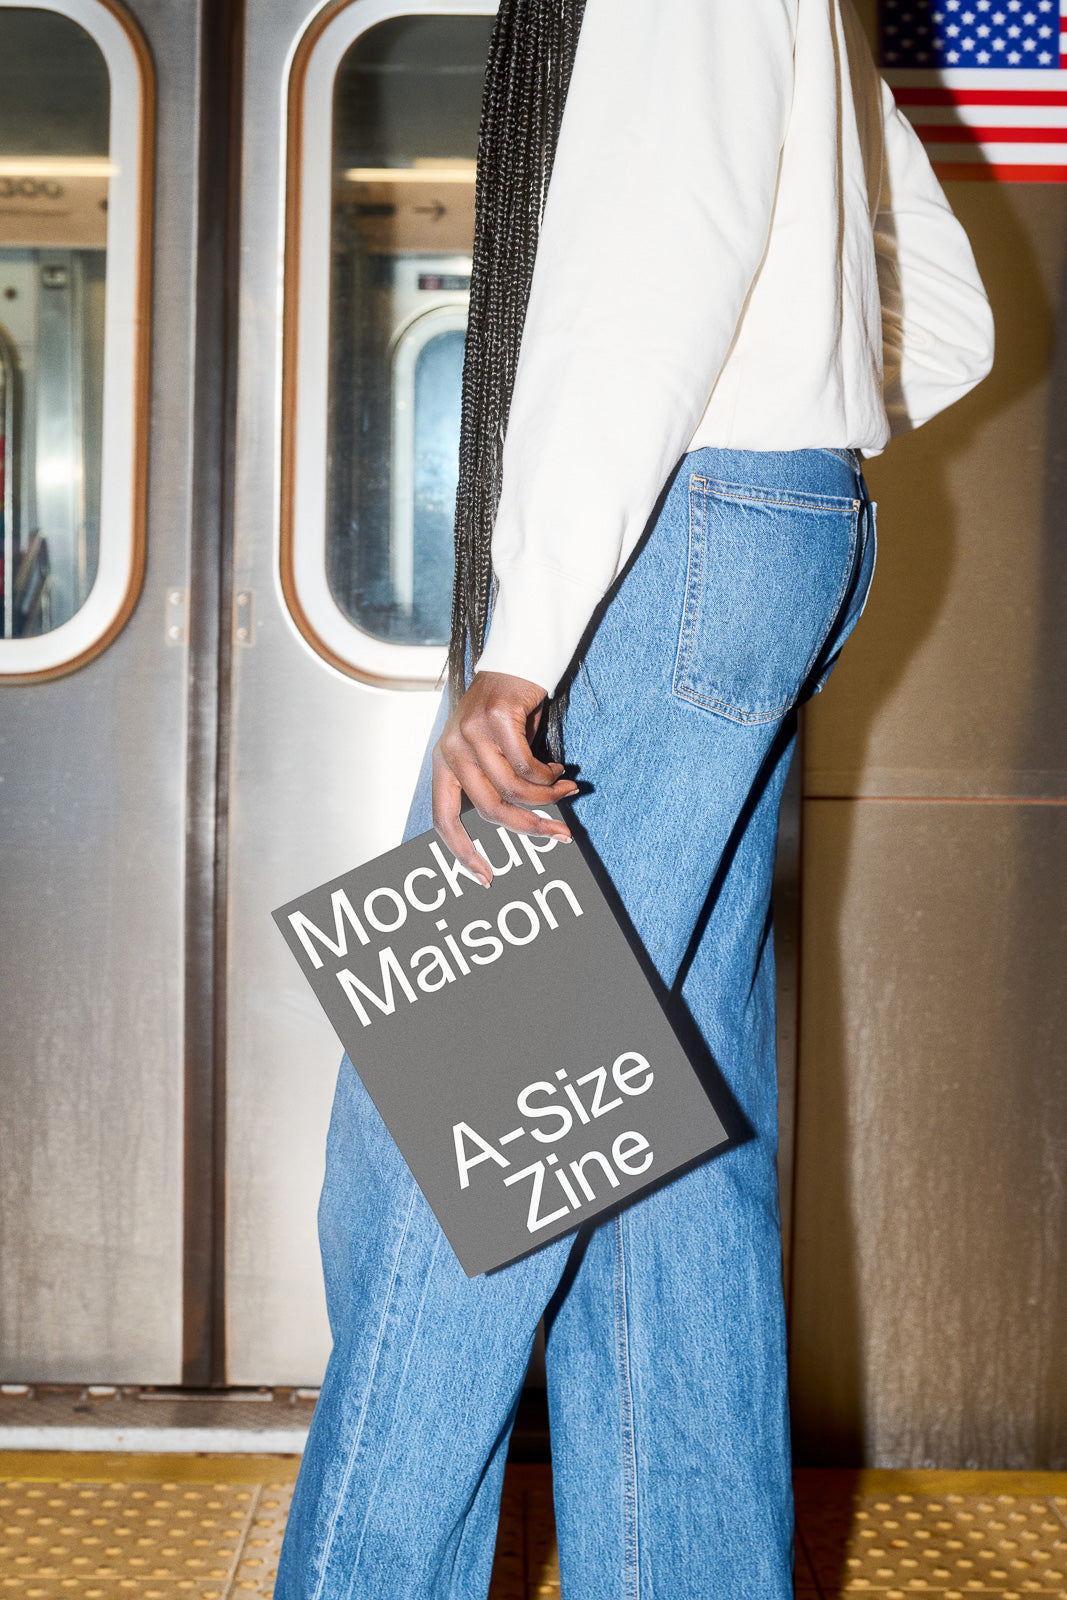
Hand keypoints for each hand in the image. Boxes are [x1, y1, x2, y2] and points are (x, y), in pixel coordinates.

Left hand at [432, 671, 578, 885]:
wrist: (515, 661)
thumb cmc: (507, 713)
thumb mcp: (492, 752)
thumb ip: (495, 784)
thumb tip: (520, 824)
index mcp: (444, 763)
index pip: (443, 818)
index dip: (462, 852)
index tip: (485, 876)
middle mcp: (451, 749)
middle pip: (490, 809)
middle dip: (529, 827)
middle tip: (559, 834)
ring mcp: (470, 734)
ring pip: (514, 789)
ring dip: (547, 797)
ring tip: (565, 789)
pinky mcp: (495, 720)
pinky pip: (527, 766)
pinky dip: (548, 775)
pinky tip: (558, 768)